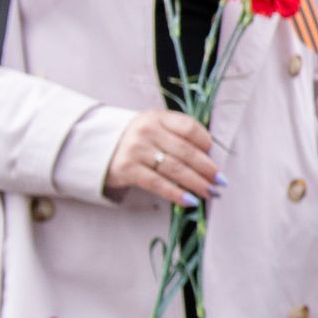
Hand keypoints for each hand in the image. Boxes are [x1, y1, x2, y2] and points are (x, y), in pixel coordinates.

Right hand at [106, 107, 220, 207]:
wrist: (97, 148)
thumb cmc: (135, 140)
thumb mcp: (154, 128)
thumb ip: (177, 136)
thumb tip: (209, 158)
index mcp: (158, 117)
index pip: (189, 127)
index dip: (206, 142)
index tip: (214, 156)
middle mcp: (147, 130)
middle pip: (186, 151)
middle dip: (207, 168)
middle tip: (220, 181)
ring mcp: (136, 149)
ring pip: (175, 169)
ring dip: (196, 183)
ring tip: (210, 192)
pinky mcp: (127, 169)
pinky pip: (158, 184)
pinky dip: (176, 194)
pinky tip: (189, 200)